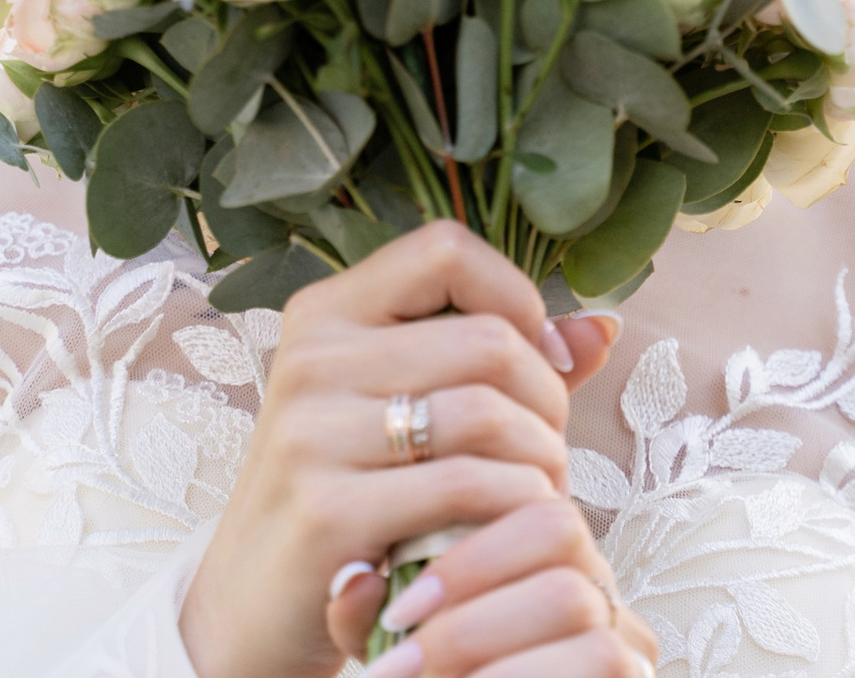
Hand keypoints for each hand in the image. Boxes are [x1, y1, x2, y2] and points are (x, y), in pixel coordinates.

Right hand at [180, 222, 621, 677]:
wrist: (253, 604)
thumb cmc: (347, 494)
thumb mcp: (402, 410)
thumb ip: (499, 364)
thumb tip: (601, 328)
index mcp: (326, 314)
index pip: (445, 250)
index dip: (516, 295)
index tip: (540, 356)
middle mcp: (311, 359)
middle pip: (487, 339)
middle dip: (547, 398)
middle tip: (549, 449)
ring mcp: (311, 433)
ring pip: (486, 412)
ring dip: (539, 459)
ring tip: (538, 490)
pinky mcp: (327, 511)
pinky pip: (466, 487)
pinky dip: (512, 507)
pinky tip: (511, 528)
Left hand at [344, 499, 658, 677]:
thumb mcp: (397, 656)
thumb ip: (369, 619)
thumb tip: (352, 583)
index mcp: (544, 565)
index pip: (531, 502)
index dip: (464, 549)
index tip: (399, 611)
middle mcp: (600, 591)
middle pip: (557, 528)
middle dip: (468, 590)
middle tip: (400, 660)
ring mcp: (628, 641)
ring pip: (569, 596)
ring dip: (479, 637)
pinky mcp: (635, 676)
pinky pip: (597, 657)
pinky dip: (514, 672)